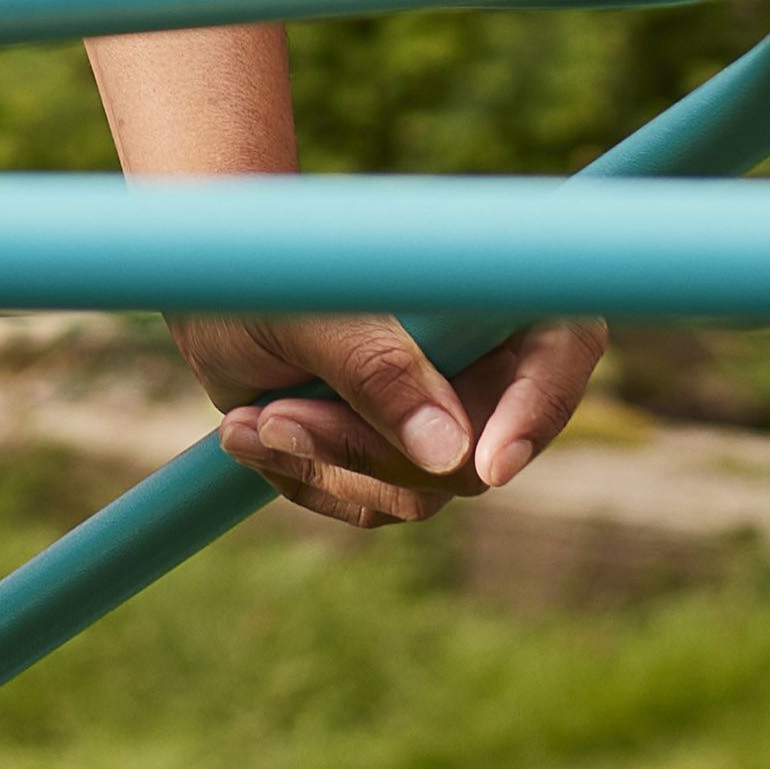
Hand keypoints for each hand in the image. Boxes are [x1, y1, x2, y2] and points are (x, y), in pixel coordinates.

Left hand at [174, 310, 609, 529]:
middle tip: (278, 417)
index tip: (488, 465)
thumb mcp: (308, 306)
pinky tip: (253, 431)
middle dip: (371, 448)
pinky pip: (373, 502)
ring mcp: (442, 417)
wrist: (210, 290)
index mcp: (487, 292)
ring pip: (421, 488)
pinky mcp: (394, 457)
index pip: (559, 351)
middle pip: (481, 451)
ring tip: (250, 418)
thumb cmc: (264, 267)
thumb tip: (452, 454)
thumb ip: (378, 367)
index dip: (539, 411)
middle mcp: (481, 361)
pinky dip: (309, 479)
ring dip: (327, 464)